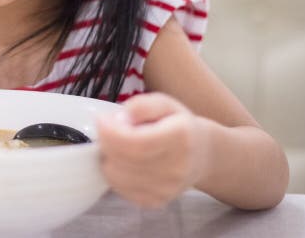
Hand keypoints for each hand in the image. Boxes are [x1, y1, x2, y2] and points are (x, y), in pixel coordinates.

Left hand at [97, 92, 210, 208]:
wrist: (202, 155)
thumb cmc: (178, 124)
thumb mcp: (164, 103)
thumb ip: (141, 105)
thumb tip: (120, 119)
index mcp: (180, 138)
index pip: (136, 143)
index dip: (111, 132)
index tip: (102, 119)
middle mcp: (176, 168)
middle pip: (123, 159)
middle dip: (106, 142)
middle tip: (108, 129)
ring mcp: (166, 189)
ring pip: (117, 176)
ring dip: (108, 157)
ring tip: (119, 144)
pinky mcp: (155, 201)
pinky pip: (120, 188)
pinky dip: (115, 172)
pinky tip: (125, 160)